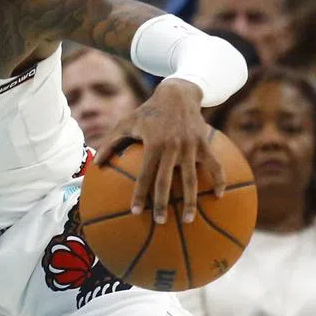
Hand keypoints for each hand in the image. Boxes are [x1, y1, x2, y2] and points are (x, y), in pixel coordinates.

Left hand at [96, 79, 224, 223]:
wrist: (178, 93)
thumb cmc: (148, 111)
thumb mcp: (126, 123)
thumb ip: (110, 143)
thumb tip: (95, 163)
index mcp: (153, 144)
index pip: (145, 175)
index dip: (140, 194)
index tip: (135, 212)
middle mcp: (172, 147)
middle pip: (167, 182)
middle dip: (163, 204)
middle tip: (160, 223)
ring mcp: (190, 146)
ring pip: (192, 179)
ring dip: (191, 201)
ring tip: (188, 220)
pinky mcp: (204, 144)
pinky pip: (215, 165)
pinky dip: (220, 180)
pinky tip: (220, 196)